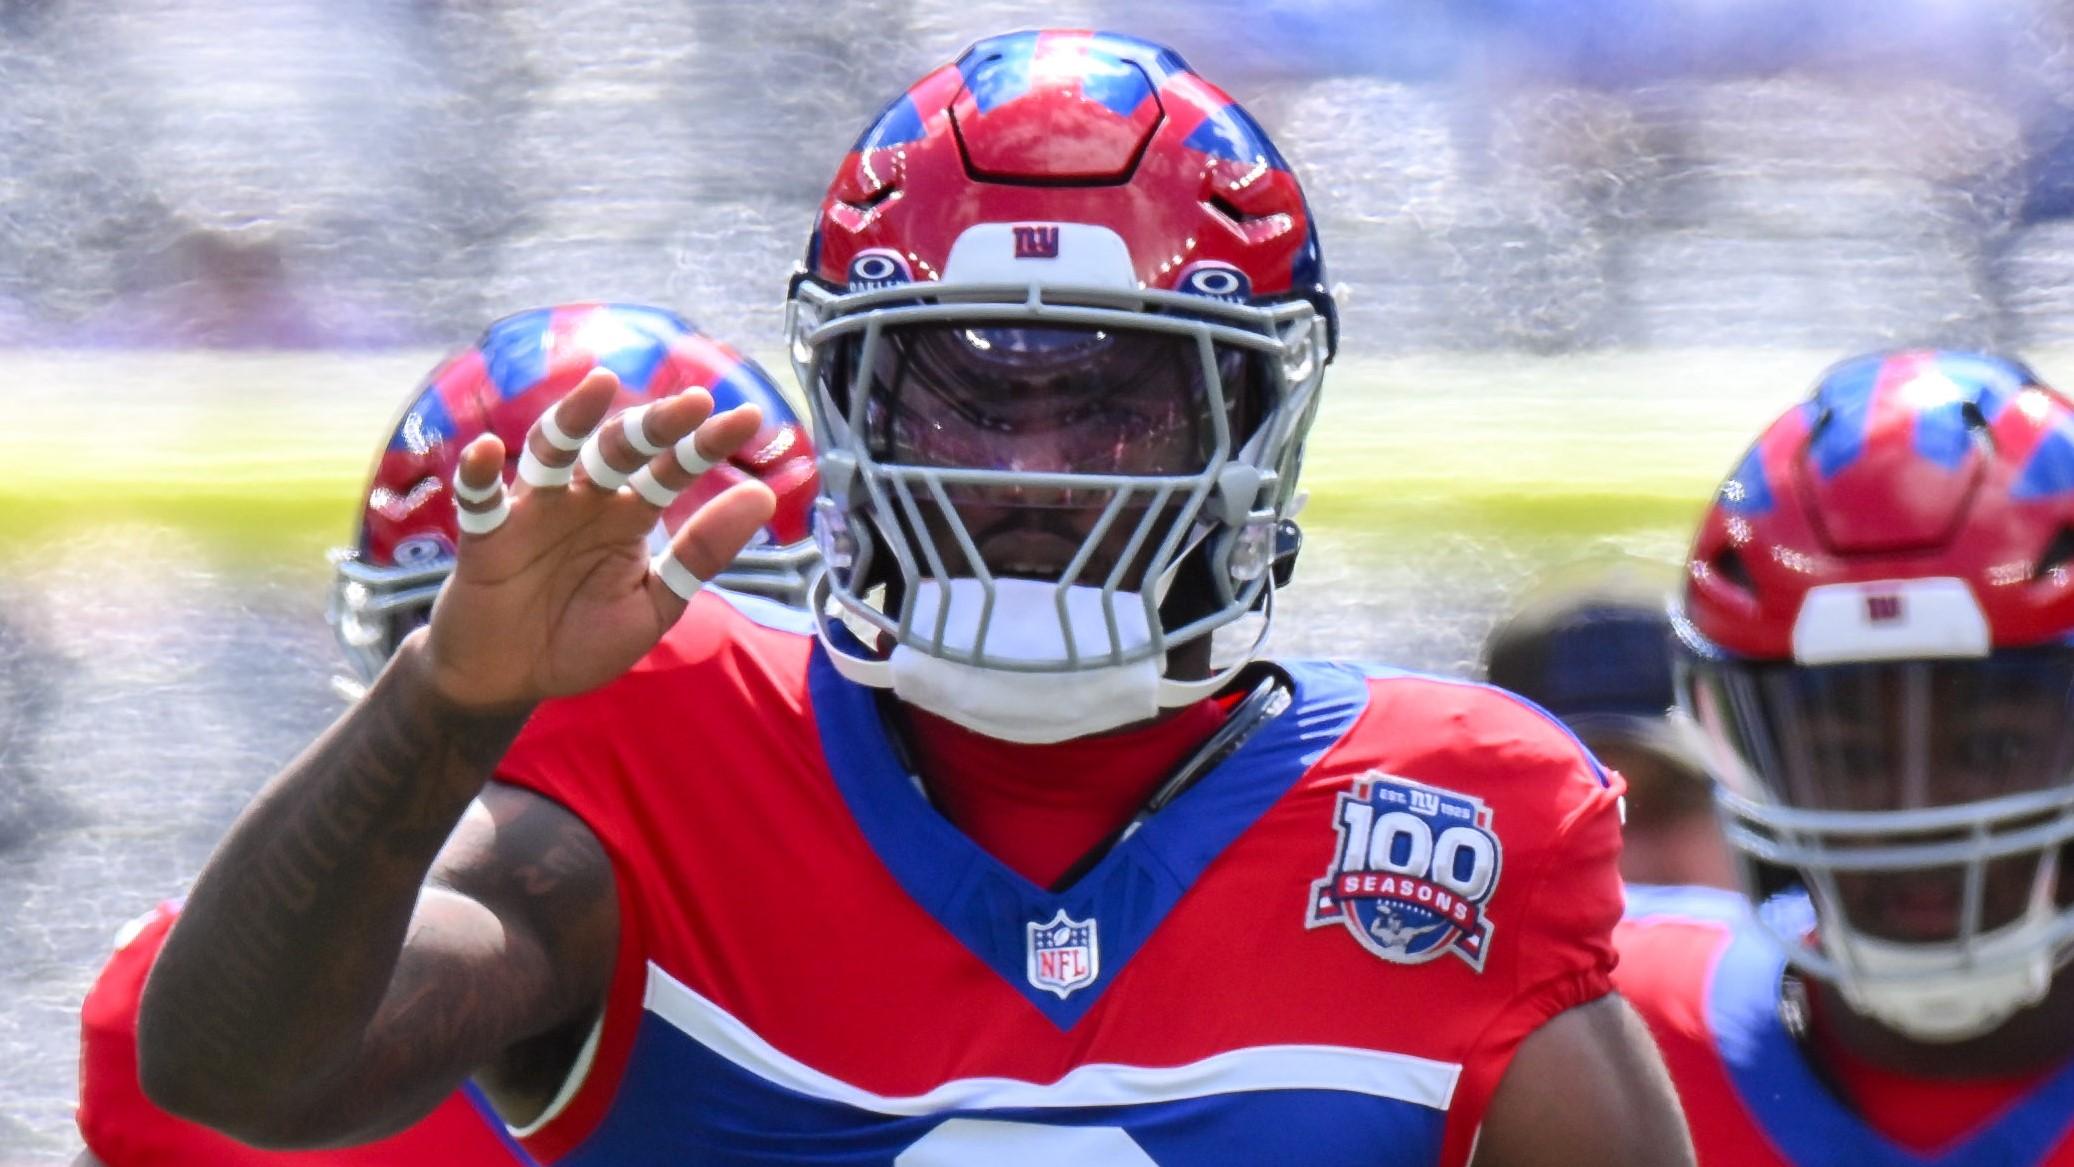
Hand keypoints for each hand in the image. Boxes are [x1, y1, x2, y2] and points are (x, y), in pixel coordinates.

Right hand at [419, 367, 776, 711]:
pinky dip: (478, 473)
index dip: (705, 443)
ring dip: (573, 416)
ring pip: (552, 451)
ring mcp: (534, 512)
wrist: (513, 679)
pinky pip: (479, 499)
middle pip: (619, 449)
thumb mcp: (654, 603)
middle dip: (655, 423)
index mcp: (629, 515)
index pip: (672, 469)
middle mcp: (585, 501)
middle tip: (695, 400)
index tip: (748, 416)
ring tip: (600, 383)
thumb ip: (700, 554)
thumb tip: (763, 496)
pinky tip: (486, 448)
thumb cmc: (584, 639)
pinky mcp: (486, 536)